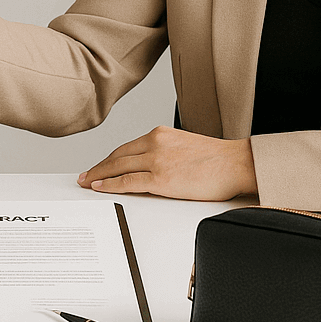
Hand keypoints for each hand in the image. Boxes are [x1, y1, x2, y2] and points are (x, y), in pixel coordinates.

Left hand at [76, 127, 257, 200]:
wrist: (236, 163)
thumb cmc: (217, 159)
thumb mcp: (184, 147)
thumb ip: (164, 153)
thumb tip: (149, 169)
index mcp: (160, 134)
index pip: (126, 147)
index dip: (109, 158)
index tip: (99, 165)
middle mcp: (155, 143)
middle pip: (117, 156)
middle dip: (98, 167)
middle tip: (84, 175)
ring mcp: (156, 160)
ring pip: (118, 168)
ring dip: (99, 176)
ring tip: (87, 183)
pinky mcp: (161, 179)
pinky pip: (127, 182)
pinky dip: (110, 185)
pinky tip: (100, 187)